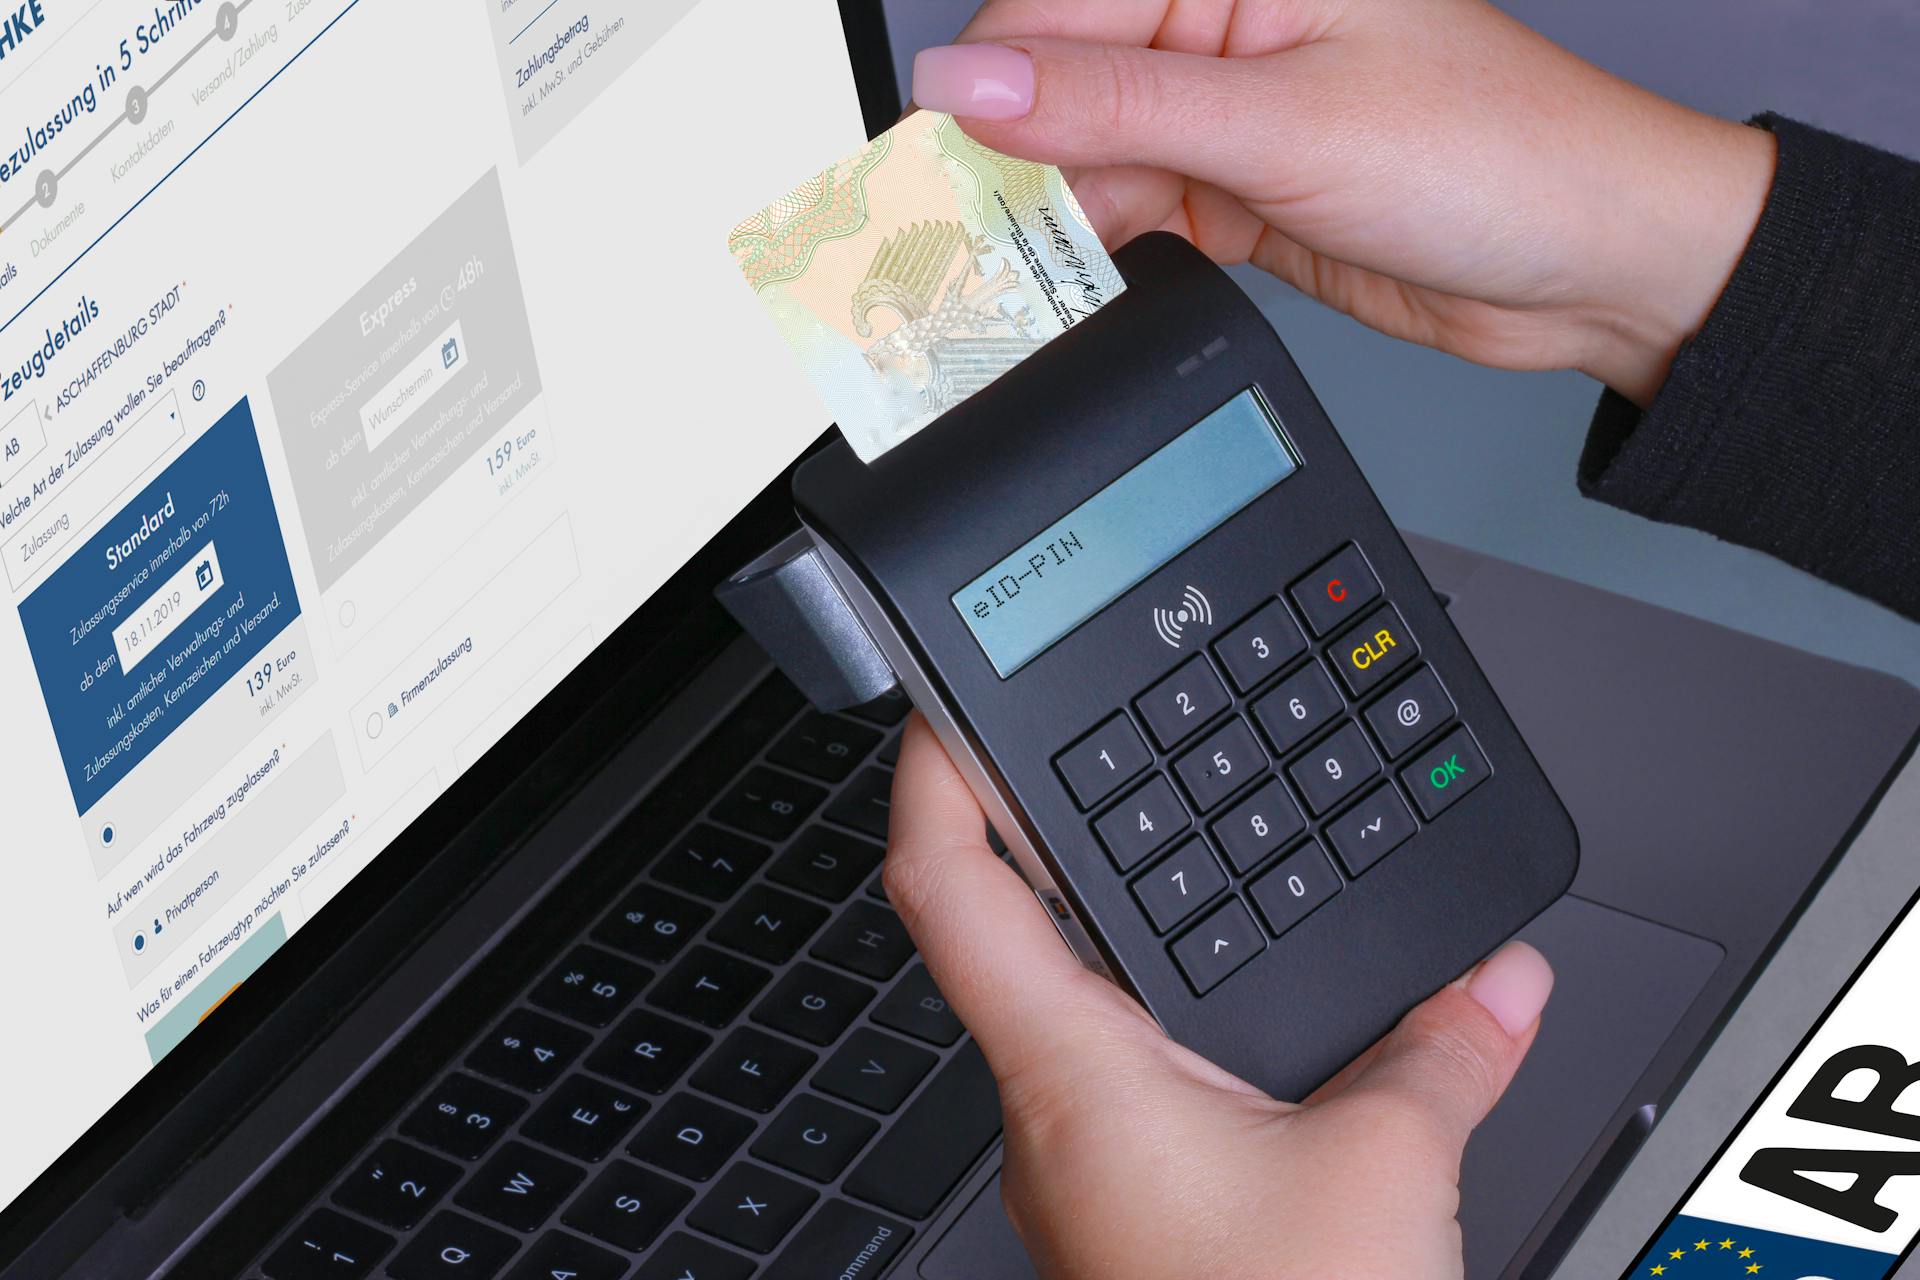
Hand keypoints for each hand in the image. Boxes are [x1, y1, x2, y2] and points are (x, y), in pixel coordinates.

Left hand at [884, 713, 1554, 1279]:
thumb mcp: (1389, 1173)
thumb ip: (1445, 1051)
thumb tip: (1495, 980)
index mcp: (1068, 1075)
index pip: (944, 888)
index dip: (933, 778)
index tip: (946, 709)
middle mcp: (1050, 1114)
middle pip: (1000, 935)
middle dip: (1040, 839)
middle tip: (1073, 756)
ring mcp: (1082, 1164)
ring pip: (1065, 1010)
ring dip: (1110, 932)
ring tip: (1163, 856)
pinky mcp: (1130, 1207)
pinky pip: (1126, 1076)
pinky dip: (1170, 1015)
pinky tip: (1237, 1016)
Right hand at [910, 0, 1777, 404]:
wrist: (1596, 265)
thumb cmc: (1499, 154)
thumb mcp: (1287, 123)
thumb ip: (1117, 104)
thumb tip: (976, 81)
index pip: (1060, 8)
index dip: (982, 85)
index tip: (923, 164)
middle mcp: (1226, 28)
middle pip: (1062, 84)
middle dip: (1007, 159)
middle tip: (950, 236)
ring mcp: (1232, 114)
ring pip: (1088, 157)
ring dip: (1046, 217)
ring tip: (1003, 276)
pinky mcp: (1240, 191)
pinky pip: (1132, 214)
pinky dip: (1095, 252)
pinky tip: (1069, 282)